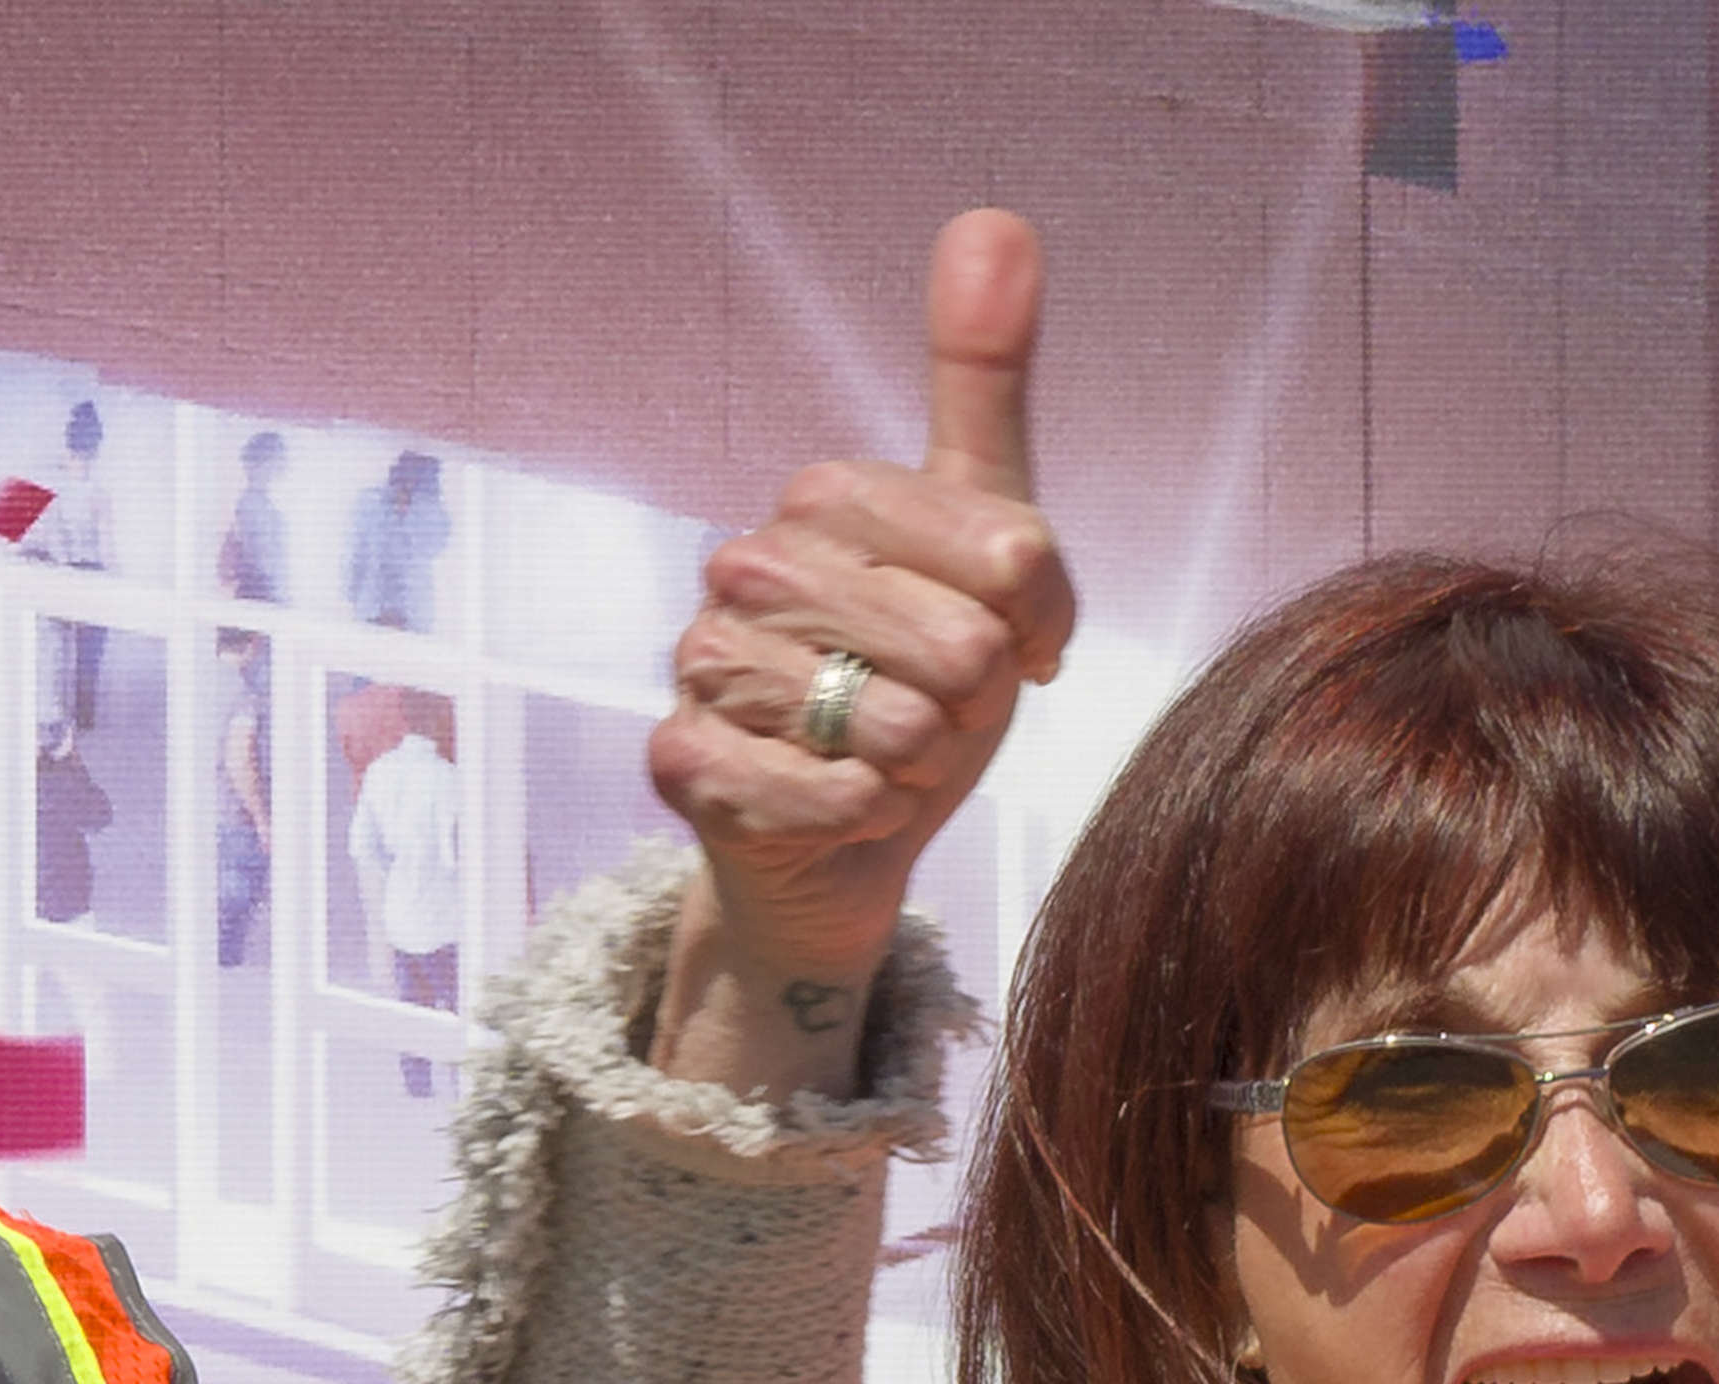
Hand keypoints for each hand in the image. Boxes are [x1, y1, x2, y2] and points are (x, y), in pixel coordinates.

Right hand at [647, 208, 1076, 1092]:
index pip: (1008, 555)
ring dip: (920, 765)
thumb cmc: (919, 679)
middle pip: (959, 645)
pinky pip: (819, 794)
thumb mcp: (982, 535)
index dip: (1037, 625)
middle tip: (935, 712)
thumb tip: (993, 216)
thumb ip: (985, 389)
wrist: (848, 833)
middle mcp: (747, 564)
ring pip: (890, 725)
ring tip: (890, 757)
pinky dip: (862, 814)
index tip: (1015, 649)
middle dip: (974, 706)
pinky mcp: (681, 764)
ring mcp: (703, 662)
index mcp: (824, 496)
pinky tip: (851, 804)